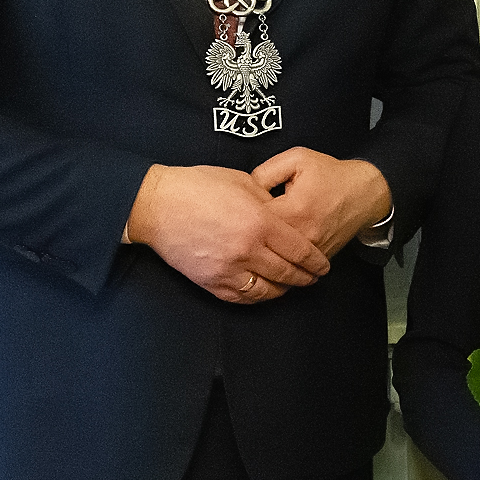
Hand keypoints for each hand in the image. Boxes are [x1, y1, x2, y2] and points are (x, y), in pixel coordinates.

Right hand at [124, 164, 330, 302]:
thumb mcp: (244, 183)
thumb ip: (269, 203)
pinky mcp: (210, 281)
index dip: (316, 262)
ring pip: (267, 290)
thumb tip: (285, 217)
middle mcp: (248, 250)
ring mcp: (228, 269)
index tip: (323, 266)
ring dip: (283, 289)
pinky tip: (264, 290)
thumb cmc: (199, 186)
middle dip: (305, 278)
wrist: (156, 204)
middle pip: (288, 273)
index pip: (300, 251)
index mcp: (261, 224)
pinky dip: (257, 296)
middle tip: (314, 278)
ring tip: (290, 285)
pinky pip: (241, 297)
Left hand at [252, 148, 391, 259]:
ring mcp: (312, 250)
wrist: (366, 192)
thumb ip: (265, 171)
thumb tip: (245, 190)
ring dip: (263, 251)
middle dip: (248, 237)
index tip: (235, 211)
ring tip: (252, 241)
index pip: (252, 222)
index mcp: (292, 210)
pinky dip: (281, 258)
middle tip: (239, 228)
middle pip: (261, 245)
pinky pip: (293, 265)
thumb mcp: (297, 159)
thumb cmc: (333, 174)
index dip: (239, 216)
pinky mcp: (319, 258)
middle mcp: (302, 235)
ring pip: (276, 260)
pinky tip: (273, 249)